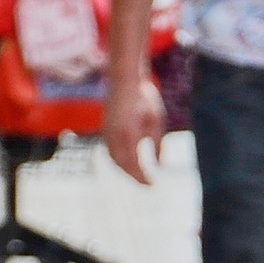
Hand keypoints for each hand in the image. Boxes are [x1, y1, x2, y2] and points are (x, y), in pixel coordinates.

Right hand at [101, 70, 166, 184]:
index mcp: (129, 135)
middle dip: (134, 177)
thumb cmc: (143, 96)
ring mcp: (107, 132)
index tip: (153, 185)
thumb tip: (158, 165)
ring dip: (125, 169)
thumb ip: (157, 144)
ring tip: (138, 174)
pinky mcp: (105, 127)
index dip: (143, 178)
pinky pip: (110, 150)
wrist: (124, 77)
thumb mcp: (156, 120)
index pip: (134, 166)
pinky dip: (118, 159)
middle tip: (147, 183)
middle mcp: (115, 136)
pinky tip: (127, 160)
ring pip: (114, 159)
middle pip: (122, 166)